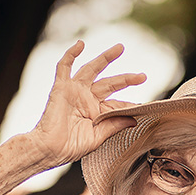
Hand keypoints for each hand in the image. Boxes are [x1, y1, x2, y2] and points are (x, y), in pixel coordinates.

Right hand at [30, 41, 145, 167]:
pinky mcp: (61, 87)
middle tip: (143, 76)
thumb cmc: (71, 147)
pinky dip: (71, 54)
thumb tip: (134, 118)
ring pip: (92, 69)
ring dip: (105, 58)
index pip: (117, 103)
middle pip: (110, 83)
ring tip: (120, 48)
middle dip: (126, 79)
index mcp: (97, 112)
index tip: (145, 106)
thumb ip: (114, 125)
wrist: (50, 149)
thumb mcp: (98, 137)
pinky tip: (81, 44)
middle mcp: (87, 99)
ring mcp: (75, 91)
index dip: (130, 104)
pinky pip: (65, 67)